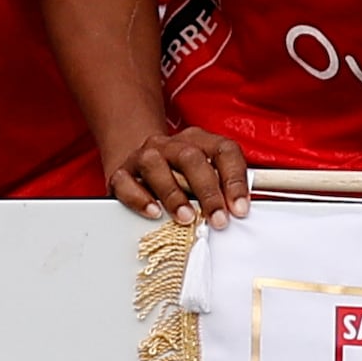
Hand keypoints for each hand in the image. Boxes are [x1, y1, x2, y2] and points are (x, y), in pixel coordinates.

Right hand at [104, 124, 250, 226]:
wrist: (139, 164)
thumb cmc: (179, 177)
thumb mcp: (206, 176)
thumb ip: (223, 188)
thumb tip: (240, 211)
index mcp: (199, 140)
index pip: (223, 151)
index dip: (235, 179)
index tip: (240, 209)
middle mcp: (171, 144)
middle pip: (191, 158)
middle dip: (208, 192)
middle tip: (218, 219)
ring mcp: (144, 155)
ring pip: (156, 164)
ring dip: (173, 193)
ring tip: (186, 217)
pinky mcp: (121, 172)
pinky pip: (126, 182)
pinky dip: (140, 199)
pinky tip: (154, 213)